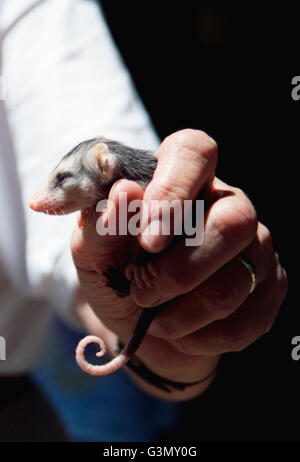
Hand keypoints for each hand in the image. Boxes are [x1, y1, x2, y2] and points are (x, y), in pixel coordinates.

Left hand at [71, 129, 287, 400]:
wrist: (140, 324)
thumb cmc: (117, 274)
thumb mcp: (93, 252)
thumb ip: (102, 224)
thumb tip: (123, 194)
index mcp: (182, 180)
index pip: (194, 152)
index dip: (173, 190)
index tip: (147, 238)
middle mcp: (227, 204)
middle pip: (232, 223)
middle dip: (176, 273)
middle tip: (140, 290)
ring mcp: (256, 247)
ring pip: (234, 283)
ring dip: (181, 313)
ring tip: (155, 318)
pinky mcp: (269, 288)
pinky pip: (244, 321)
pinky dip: (200, 337)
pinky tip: (182, 331)